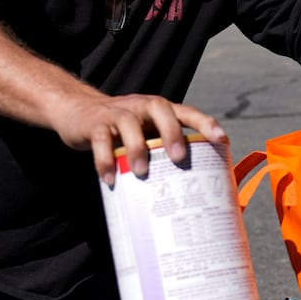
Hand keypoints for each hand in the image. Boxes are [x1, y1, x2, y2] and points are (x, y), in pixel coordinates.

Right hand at [54, 90, 226, 185]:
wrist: (78, 112)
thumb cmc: (122, 132)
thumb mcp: (145, 136)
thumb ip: (163, 154)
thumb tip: (189, 193)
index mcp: (159, 111)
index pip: (187, 112)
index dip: (205, 123)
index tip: (222, 139)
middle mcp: (142, 107)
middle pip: (161, 109)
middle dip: (172, 132)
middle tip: (179, 158)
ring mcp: (117, 113)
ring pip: (129, 123)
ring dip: (136, 147)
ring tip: (140, 172)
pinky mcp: (95, 124)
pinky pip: (101, 140)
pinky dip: (104, 160)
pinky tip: (110, 179)